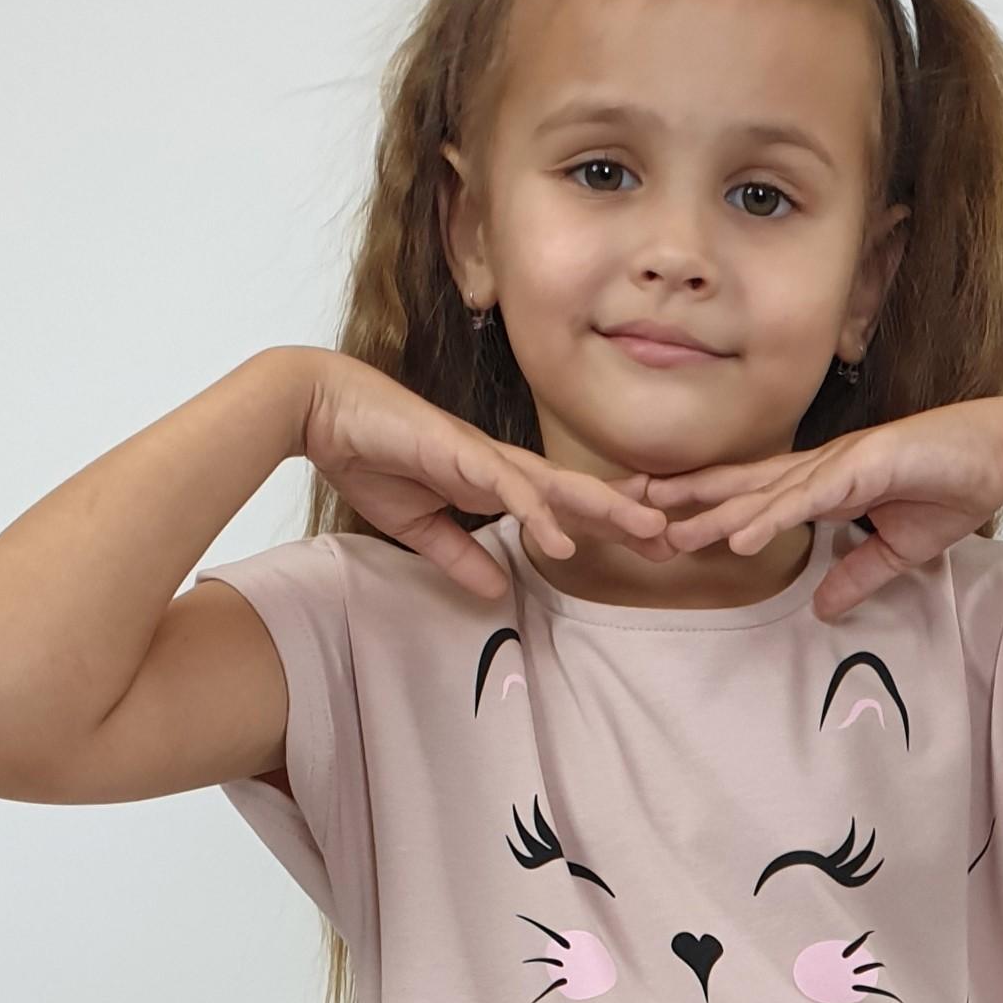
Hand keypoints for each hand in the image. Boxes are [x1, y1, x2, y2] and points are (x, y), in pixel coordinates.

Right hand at [297, 354, 669, 602]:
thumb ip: (460, 557)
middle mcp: (501, 465)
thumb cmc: (371, 457)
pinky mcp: (456, 452)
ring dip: (603, 509)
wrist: (325, 412)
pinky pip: (506, 486)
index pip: (564, 506)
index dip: (607, 524)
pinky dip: (537, 512)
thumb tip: (498, 590)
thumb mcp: (421, 528)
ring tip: (647, 533)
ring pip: (557, 485)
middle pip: (577, 493)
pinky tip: (563, 539)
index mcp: (495, 482)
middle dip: (627, 516)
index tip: (651, 546)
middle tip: (677, 540)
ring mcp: (483, 455)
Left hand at [643, 399, 1002, 622]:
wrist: (1001, 453)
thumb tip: (824, 609)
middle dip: (683, 501)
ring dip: (712, 513)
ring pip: (762, 494)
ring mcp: (838, 465)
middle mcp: (820, 468)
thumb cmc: (952, 488)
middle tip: (627, 515)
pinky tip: (736, 536)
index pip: (751, 494)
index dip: (703, 504)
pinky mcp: (864, 469)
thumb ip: (857, 575)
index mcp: (823, 482)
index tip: (657, 519)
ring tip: (666, 533)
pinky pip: (807, 498)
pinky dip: (770, 517)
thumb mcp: (896, 549)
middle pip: (737, 487)